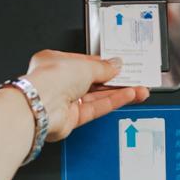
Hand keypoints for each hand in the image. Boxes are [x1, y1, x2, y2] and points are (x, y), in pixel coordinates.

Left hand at [19, 50, 149, 141]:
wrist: (41, 106)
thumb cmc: (50, 79)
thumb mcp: (85, 65)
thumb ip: (103, 67)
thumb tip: (116, 65)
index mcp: (55, 62)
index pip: (85, 62)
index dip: (105, 65)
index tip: (122, 66)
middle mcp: (58, 81)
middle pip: (92, 81)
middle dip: (115, 80)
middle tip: (135, 79)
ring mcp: (64, 100)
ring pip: (96, 96)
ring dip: (118, 92)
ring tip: (138, 90)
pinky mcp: (71, 118)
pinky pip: (96, 108)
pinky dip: (112, 102)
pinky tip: (127, 96)